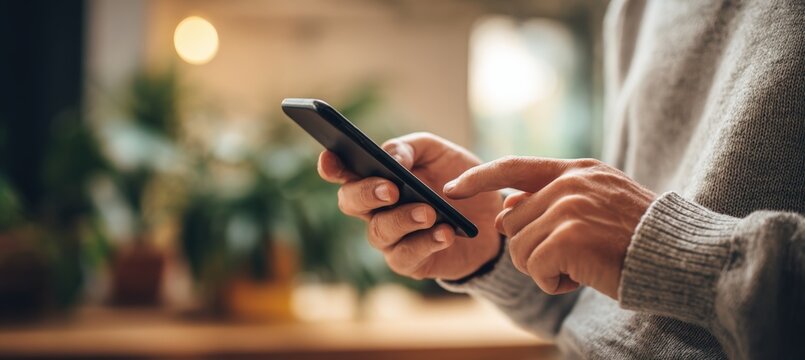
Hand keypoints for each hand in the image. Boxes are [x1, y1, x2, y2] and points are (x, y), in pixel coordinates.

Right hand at [317, 132, 502, 279]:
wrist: (488, 220)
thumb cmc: (455, 181)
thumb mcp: (437, 153)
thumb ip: (410, 148)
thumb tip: (393, 161)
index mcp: (375, 177)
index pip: (343, 172)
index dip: (331, 166)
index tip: (330, 158)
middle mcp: (374, 209)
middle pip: (350, 202)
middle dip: (367, 194)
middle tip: (391, 189)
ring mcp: (389, 238)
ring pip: (379, 231)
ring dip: (403, 219)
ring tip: (429, 212)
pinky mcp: (409, 262)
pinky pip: (407, 255)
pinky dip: (426, 242)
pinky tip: (445, 233)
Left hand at [444, 156, 654, 298]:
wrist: (674, 254)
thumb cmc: (636, 235)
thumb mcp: (597, 201)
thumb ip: (553, 198)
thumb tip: (506, 206)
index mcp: (574, 170)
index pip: (513, 166)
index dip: (478, 177)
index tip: (453, 188)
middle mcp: (568, 183)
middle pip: (512, 221)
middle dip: (530, 247)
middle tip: (568, 256)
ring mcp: (568, 207)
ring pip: (520, 248)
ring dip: (544, 267)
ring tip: (580, 265)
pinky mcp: (569, 236)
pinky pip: (534, 268)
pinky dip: (552, 282)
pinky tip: (580, 277)